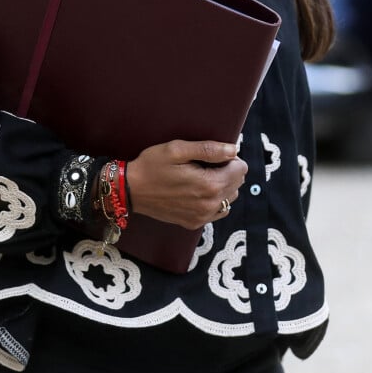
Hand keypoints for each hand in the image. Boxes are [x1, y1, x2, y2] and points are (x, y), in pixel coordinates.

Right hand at [126, 140, 246, 229]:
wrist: (131, 190)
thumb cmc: (152, 166)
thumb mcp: (178, 149)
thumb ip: (208, 150)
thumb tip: (233, 150)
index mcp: (208, 185)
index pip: (240, 170)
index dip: (230, 158)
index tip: (214, 154)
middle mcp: (209, 205)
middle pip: (237, 184)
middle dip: (227, 171)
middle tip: (206, 163)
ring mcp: (202, 217)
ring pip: (229, 199)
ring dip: (223, 186)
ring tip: (202, 175)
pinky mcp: (194, 223)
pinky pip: (218, 211)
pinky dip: (214, 200)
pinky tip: (199, 190)